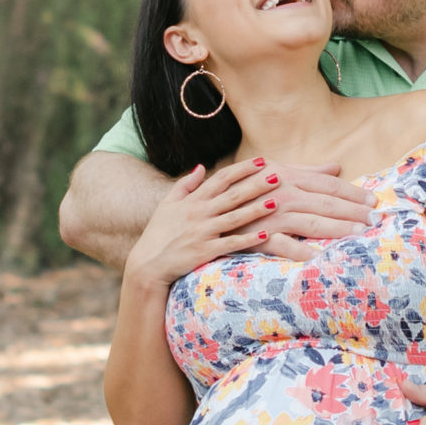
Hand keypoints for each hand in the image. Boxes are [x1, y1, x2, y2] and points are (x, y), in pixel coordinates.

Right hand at [123, 161, 280, 289]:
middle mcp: (199, 214)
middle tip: (277, 176)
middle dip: (256, 185)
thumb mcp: (167, 204)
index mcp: (192, 200)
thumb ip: (185, 185)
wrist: (147, 263)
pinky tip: (266, 234)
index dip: (242, 169)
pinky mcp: (204, 252)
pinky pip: (230, 244)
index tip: (261, 161)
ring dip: (256, 210)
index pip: (221, 179)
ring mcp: (202, 233)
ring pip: (235, 218)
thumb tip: (201, 167)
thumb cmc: (158, 233)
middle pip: (232, 196)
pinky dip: (248, 239)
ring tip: (277, 202)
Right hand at [233, 157, 373, 259]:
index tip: (373, 200)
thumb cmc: (243, 188)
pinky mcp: (256, 236)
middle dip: (353, 211)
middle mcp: (280, 194)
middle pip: (325, 203)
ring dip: (336, 228)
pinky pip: (281, 245)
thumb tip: (335, 166)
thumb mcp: (272, 172)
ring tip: (359, 234)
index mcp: (286, 176)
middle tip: (376, 218)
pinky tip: (317, 256)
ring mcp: (268, 216)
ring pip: (310, 222)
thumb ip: (305, 171)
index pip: (327, 185)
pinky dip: (298, 249)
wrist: (204, 209)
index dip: (352, 192)